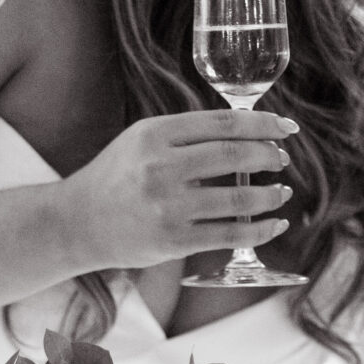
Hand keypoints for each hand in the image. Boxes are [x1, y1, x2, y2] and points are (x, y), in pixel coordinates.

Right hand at [59, 108, 294, 270]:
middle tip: (282, 159)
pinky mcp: (174, 241)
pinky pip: (230, 234)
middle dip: (270, 155)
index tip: (286, 128)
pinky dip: (261, 229)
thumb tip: (247, 129)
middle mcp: (161, 168)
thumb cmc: (117, 176)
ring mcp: (168, 207)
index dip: (262, 124)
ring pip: (239, 197)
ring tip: (282, 192)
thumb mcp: (142, 139)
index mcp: (155, 134)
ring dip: (271, 195)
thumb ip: (187, 133)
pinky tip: (275, 224)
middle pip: (235, 154)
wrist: (77, 222)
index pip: (223, 122)